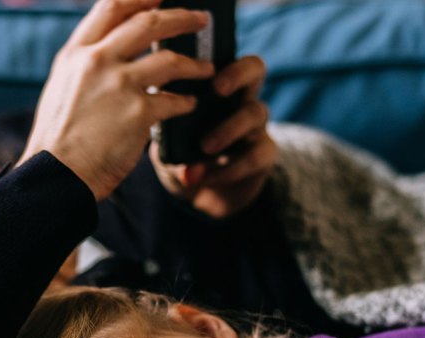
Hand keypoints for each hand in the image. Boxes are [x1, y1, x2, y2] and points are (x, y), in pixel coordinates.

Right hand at [19, 0, 214, 200]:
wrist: (55, 176)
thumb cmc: (58, 139)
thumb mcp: (62, 87)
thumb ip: (87, 64)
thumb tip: (111, 49)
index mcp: (76, 53)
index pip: (113, 6)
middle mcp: (98, 61)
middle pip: (150, 22)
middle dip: (182, 18)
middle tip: (201, 20)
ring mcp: (119, 86)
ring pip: (171, 60)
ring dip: (195, 63)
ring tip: (207, 68)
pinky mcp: (138, 114)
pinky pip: (174, 101)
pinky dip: (186, 102)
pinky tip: (190, 105)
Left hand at [150, 55, 277, 218]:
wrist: (200, 197)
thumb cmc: (182, 158)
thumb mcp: (167, 142)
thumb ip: (165, 131)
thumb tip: (161, 126)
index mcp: (216, 89)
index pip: (224, 55)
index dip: (218, 53)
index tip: (199, 68)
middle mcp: (240, 99)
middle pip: (255, 68)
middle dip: (237, 74)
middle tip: (217, 89)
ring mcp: (255, 126)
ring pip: (256, 112)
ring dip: (228, 129)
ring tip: (204, 147)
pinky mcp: (263, 155)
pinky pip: (257, 154)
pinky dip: (230, 167)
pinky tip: (206, 176)